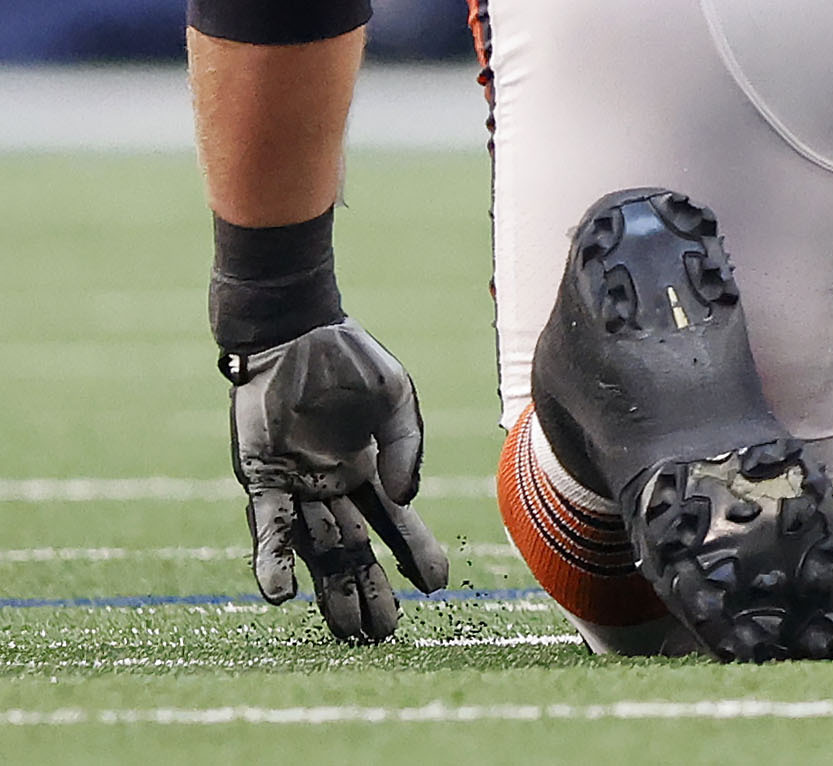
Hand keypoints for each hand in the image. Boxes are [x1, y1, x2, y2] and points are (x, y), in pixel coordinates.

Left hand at [224, 320, 449, 642]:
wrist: (293, 331)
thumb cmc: (348, 357)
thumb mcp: (396, 396)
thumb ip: (406, 446)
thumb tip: (408, 500)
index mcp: (369, 467)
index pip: (395, 523)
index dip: (415, 553)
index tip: (435, 586)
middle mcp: (332, 486)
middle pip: (355, 550)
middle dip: (369, 592)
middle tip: (382, 636)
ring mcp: (296, 487)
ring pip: (316, 550)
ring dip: (328, 591)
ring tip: (346, 633)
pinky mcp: (261, 480)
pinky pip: (269, 529)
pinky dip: (273, 562)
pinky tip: (282, 597)